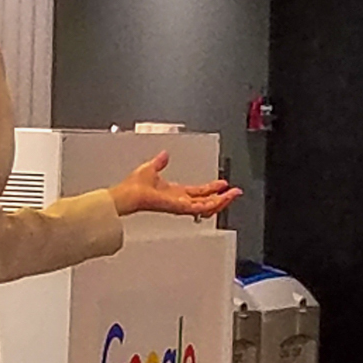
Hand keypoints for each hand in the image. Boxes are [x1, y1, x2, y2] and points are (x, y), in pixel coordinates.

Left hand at [110, 150, 241, 220]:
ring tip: (233, 195)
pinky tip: (222, 197)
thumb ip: (159, 162)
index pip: (198, 191)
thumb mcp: (150, 167)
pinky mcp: (180, 207)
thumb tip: (164, 154)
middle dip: (222, 197)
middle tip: (235, 192)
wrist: (127, 194)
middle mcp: (179, 200)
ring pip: (207, 206)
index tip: (223, 184)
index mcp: (174, 192)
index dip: (212, 188)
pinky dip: (213, 203)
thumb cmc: (133, 186)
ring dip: (222, 200)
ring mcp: (180, 205)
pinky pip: (200, 207)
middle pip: (207, 200)